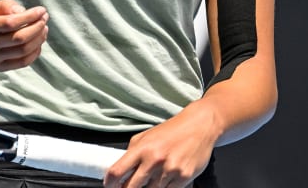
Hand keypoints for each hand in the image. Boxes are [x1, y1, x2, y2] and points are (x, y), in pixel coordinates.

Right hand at [0, 0, 48, 71]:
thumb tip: (22, 11)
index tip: (41, 10)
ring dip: (38, 39)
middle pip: (19, 38)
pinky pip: (22, 63)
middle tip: (45, 19)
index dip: (29, 17)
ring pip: (22, 51)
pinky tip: (38, 43)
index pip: (10, 22)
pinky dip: (34, 53)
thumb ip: (5, 5)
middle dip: (37, 27)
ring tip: (44, 29)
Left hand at [104, 104, 218, 187]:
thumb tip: (119, 170)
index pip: (117, 171)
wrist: (199, 126)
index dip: (109, 183)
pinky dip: (165, 187)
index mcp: (142, 148)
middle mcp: (154, 160)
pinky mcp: (183, 177)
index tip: (109, 185)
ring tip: (154, 176)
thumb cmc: (172, 131)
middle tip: (127, 187)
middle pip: (132, 187)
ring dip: (149, 187)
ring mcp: (169, 170)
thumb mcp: (146, 136)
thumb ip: (132, 152)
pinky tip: (167, 177)